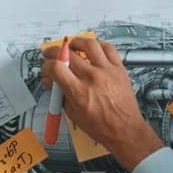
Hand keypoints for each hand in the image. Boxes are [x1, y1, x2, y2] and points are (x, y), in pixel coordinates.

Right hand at [42, 36, 162, 168]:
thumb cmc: (102, 126)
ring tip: (72, 46)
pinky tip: (93, 48)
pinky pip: (108, 48)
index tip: (47, 68)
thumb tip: (52, 81)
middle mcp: (93, 78)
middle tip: (54, 56)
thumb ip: (61, 94)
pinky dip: (98, 45)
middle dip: (55, 53)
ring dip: (76, 42)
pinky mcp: (119, 69)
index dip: (46, 65)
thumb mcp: (73, 114)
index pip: (56, 67)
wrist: (125, 130)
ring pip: (89, 44)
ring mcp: (107, 71)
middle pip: (68, 54)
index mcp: (79, 92)